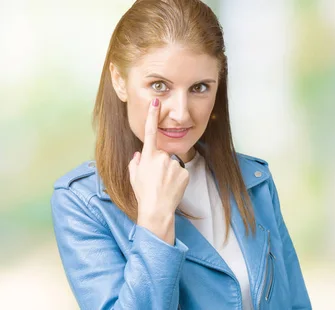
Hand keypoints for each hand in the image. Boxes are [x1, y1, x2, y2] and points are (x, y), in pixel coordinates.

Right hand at [128, 98, 189, 244]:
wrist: (157, 210)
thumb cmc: (143, 194)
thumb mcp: (134, 177)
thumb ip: (135, 162)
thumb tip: (139, 154)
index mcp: (148, 156)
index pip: (150, 132)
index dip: (153, 116)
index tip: (156, 102)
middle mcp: (162, 157)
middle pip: (162, 155)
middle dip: (160, 164)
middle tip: (156, 180)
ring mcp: (174, 164)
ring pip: (172, 164)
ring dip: (169, 172)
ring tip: (163, 185)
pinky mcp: (185, 172)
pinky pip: (180, 172)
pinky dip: (177, 178)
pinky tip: (172, 187)